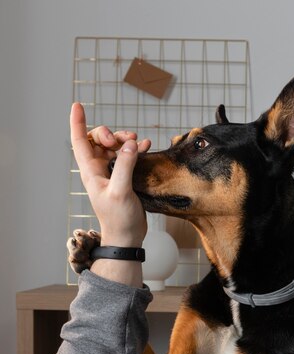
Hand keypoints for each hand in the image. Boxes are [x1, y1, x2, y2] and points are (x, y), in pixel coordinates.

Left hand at [70, 102, 150, 247]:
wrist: (127, 237)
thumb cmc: (119, 219)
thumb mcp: (121, 191)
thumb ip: (124, 166)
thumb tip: (130, 144)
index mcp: (91, 172)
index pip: (80, 142)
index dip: (78, 123)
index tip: (77, 105)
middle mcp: (99, 170)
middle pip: (98, 141)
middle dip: (110, 133)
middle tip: (125, 139)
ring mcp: (111, 174)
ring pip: (114, 147)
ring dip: (125, 140)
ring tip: (138, 142)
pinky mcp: (124, 179)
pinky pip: (127, 157)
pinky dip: (136, 149)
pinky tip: (146, 146)